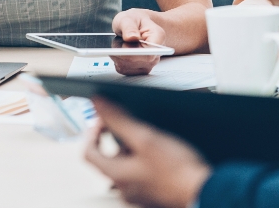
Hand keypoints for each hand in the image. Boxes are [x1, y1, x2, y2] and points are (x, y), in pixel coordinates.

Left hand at [85, 98, 210, 207]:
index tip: (104, 118)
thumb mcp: (144, 137)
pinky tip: (161, 150)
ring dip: (132, 146)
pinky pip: (140, 172)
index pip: (88, 151)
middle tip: (129, 123)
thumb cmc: (178, 170)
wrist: (209, 192)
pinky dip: (144, 158)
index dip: (92, 131)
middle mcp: (124, 188)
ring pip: (125, 163)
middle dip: (115, 137)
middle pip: (107, 157)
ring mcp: (140, 194)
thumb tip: (97, 102)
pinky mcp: (154, 194)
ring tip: (149, 135)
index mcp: (116, 175)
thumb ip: (117, 119)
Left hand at [111, 8, 165, 74]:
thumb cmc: (134, 20)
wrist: (136, 24)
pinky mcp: (139, 69)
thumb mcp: (128, 18)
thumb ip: (129, 26)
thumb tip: (131, 37)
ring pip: (127, 67)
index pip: (149, 54)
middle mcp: (156, 53)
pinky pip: (123, 69)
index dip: (133, 55)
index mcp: (157, 37)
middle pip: (136, 62)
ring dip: (117, 56)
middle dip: (121, 53)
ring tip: (119, 44)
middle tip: (117, 41)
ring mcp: (149, 63)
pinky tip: (118, 51)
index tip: (121, 49)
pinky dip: (117, 61)